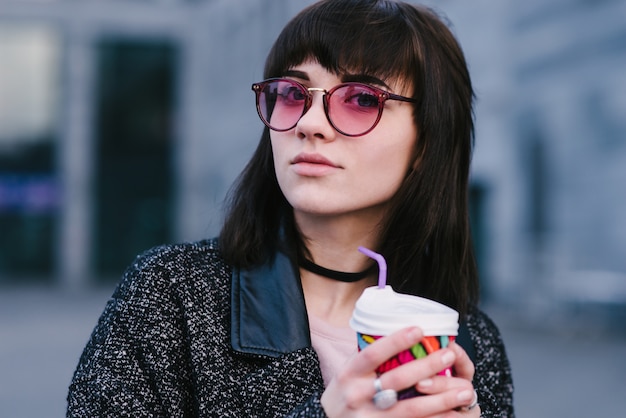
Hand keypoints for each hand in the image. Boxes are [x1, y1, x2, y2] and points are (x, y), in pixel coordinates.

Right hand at [320, 327, 479, 416]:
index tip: (419, 329)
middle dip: (427, 366)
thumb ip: (367, 358)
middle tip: (450, 354)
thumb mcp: (346, 373)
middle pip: (397, 379)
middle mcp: (357, 397)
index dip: (396, 341)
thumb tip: (398, 332)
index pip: (373, 353)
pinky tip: (454, 415)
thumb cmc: (342, 394)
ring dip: (441, 399)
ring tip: (464, 390)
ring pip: (411, 409)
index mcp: (348, 375)